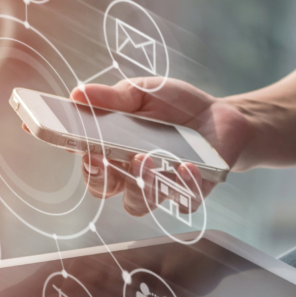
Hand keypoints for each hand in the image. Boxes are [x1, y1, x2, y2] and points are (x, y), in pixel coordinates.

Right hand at [71, 78, 254, 215]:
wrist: (219, 114)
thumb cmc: (173, 105)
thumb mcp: (142, 93)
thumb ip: (113, 98)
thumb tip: (78, 94)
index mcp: (114, 153)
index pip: (90, 166)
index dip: (80, 160)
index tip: (76, 146)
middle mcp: (132, 175)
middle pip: (106, 190)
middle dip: (100, 178)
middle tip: (103, 157)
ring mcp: (161, 186)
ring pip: (139, 203)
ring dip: (139, 185)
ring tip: (146, 158)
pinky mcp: (191, 192)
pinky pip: (183, 201)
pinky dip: (184, 187)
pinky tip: (187, 165)